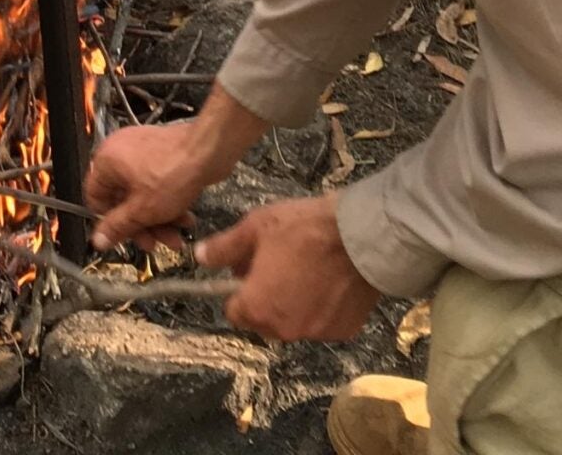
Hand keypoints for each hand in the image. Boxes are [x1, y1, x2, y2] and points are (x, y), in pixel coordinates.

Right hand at [88, 83, 269, 252]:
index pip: (95, 198)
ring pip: (142, 194)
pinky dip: (167, 202)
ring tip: (177, 237)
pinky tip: (185, 219)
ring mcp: (141, 152)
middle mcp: (120, 152)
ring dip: (158, 219)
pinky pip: (157, 184)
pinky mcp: (161, 154)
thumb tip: (98, 240)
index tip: (123, 238)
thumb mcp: (142, 210)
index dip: (108, 222)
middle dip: (142, 225)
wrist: (208, 150)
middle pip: (122, 199)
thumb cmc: (174, 172)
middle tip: (156, 243)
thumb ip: (118, 227)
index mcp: (107, 161)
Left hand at [199, 195, 383, 342]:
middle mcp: (284, 330)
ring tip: (307, 271)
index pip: (234, 312)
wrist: (362, 235)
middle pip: (263, 321)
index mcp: (257, 307)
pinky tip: (329, 282)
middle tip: (278, 266)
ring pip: (293, 323)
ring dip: (293, 306)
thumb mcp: (255, 227)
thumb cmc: (303, 228)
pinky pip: (322, 323)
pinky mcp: (344, 332)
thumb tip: (199, 257)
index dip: (237, 290)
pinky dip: (322, 309)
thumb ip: (224, 247)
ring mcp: (316, 333)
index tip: (249, 271)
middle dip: (264, 299)